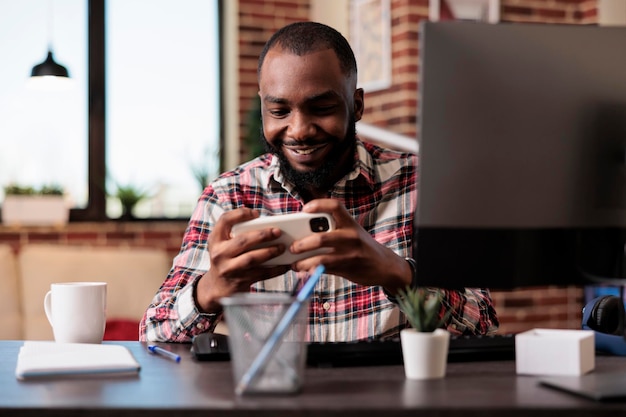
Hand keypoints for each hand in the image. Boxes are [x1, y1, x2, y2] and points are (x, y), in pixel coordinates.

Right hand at [194, 208, 289, 312]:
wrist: (217, 287)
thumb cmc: (226, 259)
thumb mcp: (224, 244)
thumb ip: (238, 234)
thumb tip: (266, 226)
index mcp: (215, 240)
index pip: (225, 220)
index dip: (240, 214)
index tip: (255, 213)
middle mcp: (219, 254)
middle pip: (242, 241)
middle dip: (262, 235)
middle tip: (278, 231)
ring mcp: (229, 269)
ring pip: (251, 258)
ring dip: (269, 252)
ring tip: (282, 247)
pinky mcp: (240, 281)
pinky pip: (261, 274)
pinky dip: (275, 269)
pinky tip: (285, 264)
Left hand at [290, 199, 411, 294]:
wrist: (385, 266)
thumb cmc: (362, 248)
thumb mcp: (352, 233)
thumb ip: (333, 230)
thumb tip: (302, 233)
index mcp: (350, 223)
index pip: (335, 206)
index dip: (318, 205)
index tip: (304, 209)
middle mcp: (351, 236)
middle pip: (321, 237)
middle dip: (302, 243)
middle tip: (291, 247)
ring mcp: (350, 253)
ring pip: (321, 257)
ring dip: (303, 261)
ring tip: (293, 264)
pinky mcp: (348, 268)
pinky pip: (325, 269)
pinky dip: (311, 270)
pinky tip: (303, 271)